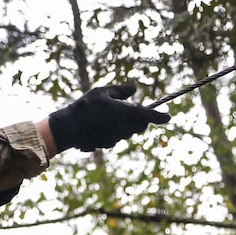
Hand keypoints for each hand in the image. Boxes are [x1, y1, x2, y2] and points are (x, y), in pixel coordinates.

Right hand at [49, 84, 169, 152]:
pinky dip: (112, 131)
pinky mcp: (106, 144)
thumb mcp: (102, 92)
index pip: (149, 116)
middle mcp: (124, 127)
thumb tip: (134, 90)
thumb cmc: (85, 107)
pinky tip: (98, 125)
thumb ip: (121, 90)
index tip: (168, 117)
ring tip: (107, 116)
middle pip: (140, 125)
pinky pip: (115, 137)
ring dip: (124, 124)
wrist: (67, 128)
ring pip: (127, 131)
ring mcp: (115, 138)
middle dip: (139, 119)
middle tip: (128, 110)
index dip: (160, 117)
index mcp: (125, 113)